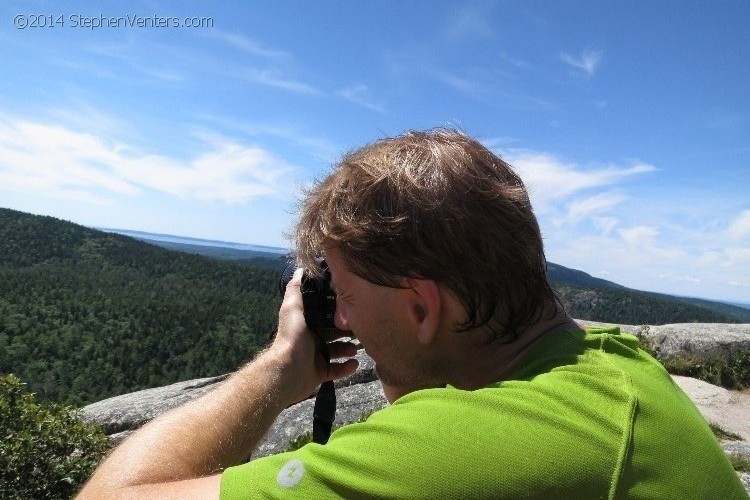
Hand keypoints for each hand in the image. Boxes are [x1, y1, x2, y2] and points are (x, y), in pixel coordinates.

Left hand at [269, 269, 358, 404]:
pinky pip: (336, 370)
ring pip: (336, 351)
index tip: (351, 308)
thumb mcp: (293, 310)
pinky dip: (346, 367)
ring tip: (357, 348)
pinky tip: (355, 363)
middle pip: (333, 333)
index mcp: (305, 325)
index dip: (336, 313)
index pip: (324, 316)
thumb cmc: (291, 339)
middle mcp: (310, 340)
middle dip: (346, 332)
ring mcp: (315, 357)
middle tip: (360, 329)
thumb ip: (296, 291)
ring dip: (347, 349)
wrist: (287, 372)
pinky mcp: (319, 373)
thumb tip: (299, 270)